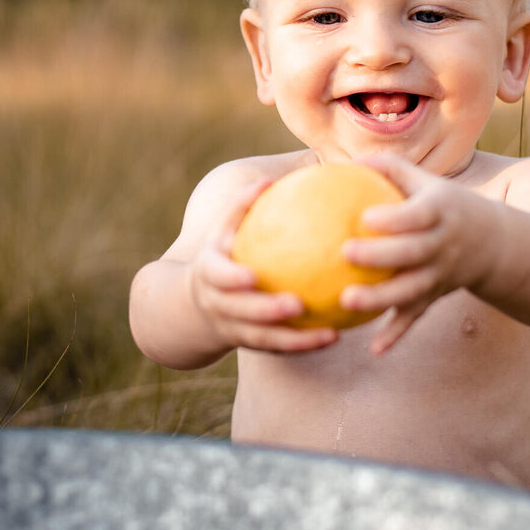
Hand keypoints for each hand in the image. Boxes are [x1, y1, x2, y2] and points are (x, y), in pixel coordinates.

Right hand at [187, 179, 338, 353]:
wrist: (195, 308)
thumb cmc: (221, 256)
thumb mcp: (221, 232)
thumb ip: (241, 207)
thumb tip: (269, 181)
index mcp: (210, 275)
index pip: (218, 277)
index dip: (232, 279)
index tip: (252, 276)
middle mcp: (220, 304)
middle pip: (242, 312)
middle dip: (267, 311)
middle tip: (297, 305)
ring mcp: (234, 329)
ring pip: (264, 339)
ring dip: (296, 340)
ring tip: (331, 333)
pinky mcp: (252, 345)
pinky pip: (278, 347)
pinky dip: (304, 345)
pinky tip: (333, 336)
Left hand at [339, 154, 499, 354]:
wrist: (496, 243)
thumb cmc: (448, 205)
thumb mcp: (429, 182)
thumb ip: (391, 170)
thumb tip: (349, 160)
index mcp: (440, 212)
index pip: (418, 215)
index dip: (395, 217)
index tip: (365, 216)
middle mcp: (443, 244)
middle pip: (413, 253)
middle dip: (380, 255)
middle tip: (345, 253)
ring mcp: (442, 274)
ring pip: (411, 290)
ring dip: (381, 299)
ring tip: (345, 301)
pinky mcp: (437, 295)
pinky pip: (416, 316)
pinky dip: (397, 334)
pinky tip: (373, 349)